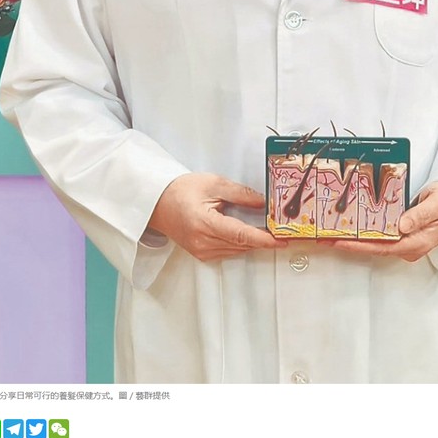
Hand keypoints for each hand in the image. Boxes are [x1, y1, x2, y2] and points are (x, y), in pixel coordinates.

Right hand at [147, 172, 284, 261]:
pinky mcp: (201, 254)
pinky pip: (228, 252)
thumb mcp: (213, 184)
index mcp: (204, 223)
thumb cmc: (179, 191)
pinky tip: (243, 232)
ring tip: (264, 229)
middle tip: (279, 229)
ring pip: (237, 250)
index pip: (240, 235)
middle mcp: (202, 241)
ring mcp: (201, 250)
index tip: (279, 240)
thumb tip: (261, 202)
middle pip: (241, 244)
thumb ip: (240, 193)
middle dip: (262, 238)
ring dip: (251, 241)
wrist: (157, 202)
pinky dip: (239, 243)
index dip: (263, 239)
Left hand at [326, 180, 437, 262]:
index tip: (340, 242)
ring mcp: (405, 242)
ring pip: (374, 243)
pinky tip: (349, 227)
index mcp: (416, 243)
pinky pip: (379, 237)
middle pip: (374, 248)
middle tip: (324, 238)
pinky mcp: (402, 235)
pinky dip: (363, 232)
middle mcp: (409, 246)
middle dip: (349, 243)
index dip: (360, 245)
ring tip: (329, 233)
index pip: (382, 247)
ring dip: (353, 239)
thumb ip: (421, 214)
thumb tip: (402, 224)